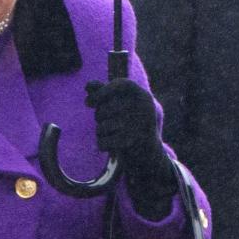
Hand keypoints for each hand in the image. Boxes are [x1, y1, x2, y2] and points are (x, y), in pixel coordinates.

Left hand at [85, 78, 174, 214]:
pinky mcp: (134, 144)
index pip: (121, 84)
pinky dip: (103, 145)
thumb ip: (105, 93)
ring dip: (100, 132)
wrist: (149, 155)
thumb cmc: (131, 125)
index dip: (102, 91)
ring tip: (111, 134)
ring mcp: (140, 126)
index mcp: (143, 96)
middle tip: (106, 122)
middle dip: (99, 116)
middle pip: (105, 108)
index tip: (88, 102)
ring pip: (102, 126)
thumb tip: (89, 86)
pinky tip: (111, 146)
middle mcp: (145, 108)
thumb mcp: (121, 106)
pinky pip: (105, 141)